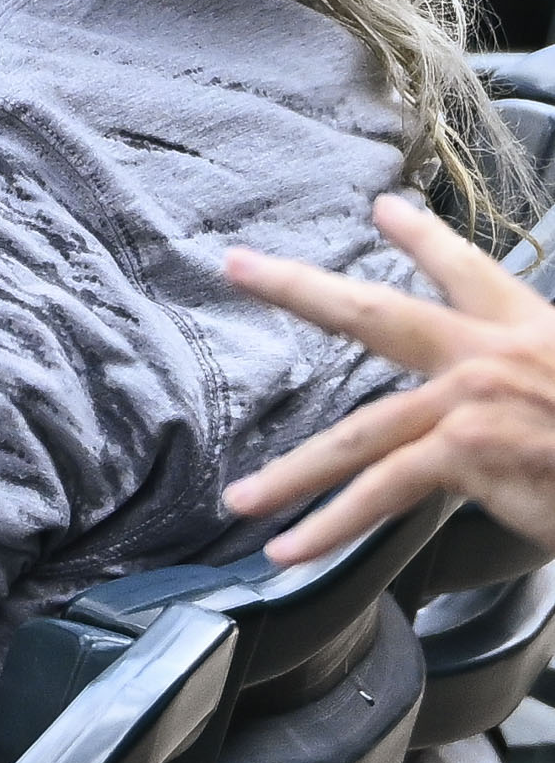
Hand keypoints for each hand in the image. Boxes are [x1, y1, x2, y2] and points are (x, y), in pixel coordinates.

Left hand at [223, 194, 554, 562]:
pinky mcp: (467, 449)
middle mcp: (495, 354)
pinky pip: (382, 490)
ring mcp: (474, 400)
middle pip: (376, 313)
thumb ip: (534, 386)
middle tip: (237, 265)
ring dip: (294, 473)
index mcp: (533, 331)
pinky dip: (332, 528)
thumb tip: (506, 414)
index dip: (424, 239)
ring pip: (360, 431)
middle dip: (297, 286)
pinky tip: (291, 550)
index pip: (470, 270)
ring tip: (241, 499)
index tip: (383, 211)